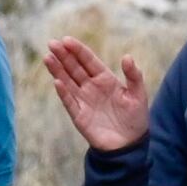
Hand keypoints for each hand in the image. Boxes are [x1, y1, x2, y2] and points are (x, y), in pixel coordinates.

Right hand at [43, 38, 154, 152]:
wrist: (129, 145)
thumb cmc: (135, 118)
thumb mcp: (139, 95)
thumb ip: (134, 75)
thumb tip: (126, 56)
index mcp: (105, 79)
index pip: (88, 61)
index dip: (77, 50)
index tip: (66, 40)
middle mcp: (91, 87)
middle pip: (74, 68)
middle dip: (63, 56)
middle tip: (52, 43)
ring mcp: (83, 100)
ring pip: (67, 82)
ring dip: (57, 70)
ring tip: (48, 57)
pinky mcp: (79, 115)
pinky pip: (69, 102)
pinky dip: (63, 93)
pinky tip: (57, 82)